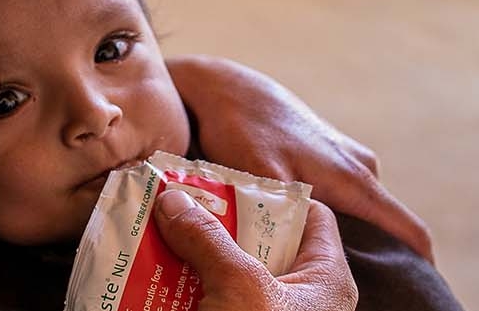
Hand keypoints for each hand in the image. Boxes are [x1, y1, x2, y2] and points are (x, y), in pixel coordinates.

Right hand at [153, 190, 356, 310]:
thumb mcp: (240, 287)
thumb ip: (209, 238)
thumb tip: (174, 197)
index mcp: (327, 279)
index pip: (311, 215)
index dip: (271, 193)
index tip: (224, 180)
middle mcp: (302, 298)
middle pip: (260, 243)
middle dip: (216, 224)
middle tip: (177, 205)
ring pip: (229, 275)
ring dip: (192, 257)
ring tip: (155, 235)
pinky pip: (211, 304)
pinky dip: (183, 292)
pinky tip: (151, 277)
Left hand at [167, 54, 434, 262]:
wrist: (226, 87)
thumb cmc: (244, 127)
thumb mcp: (263, 175)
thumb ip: (288, 210)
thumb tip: (301, 249)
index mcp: (356, 179)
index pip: (410, 231)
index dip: (418, 267)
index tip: (414, 294)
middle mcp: (360, 168)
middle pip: (382, 227)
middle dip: (370, 257)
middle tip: (336, 282)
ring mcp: (344, 160)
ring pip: (355, 211)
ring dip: (340, 235)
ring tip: (309, 261)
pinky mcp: (325, 155)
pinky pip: (337, 195)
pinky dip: (323, 215)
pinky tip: (292, 229)